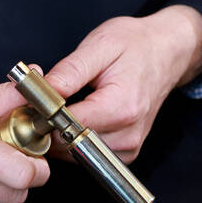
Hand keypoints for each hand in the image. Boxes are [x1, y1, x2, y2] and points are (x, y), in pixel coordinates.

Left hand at [43, 5, 201, 163]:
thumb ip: (69, 72)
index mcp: (121, 107)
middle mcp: (128, 133)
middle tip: (43, 105)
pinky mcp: (127, 152)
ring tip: (63, 110)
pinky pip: (90, 156)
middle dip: (50, 128)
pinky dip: (77, 142)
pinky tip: (77, 121)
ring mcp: (129, 146)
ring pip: (78, 154)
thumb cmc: (137, 45)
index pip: (69, 125)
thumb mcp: (100, 46)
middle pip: (71, 144)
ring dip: (63, 137)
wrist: (167, 53)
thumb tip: (41, 92)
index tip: (34, 103)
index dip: (45, 115)